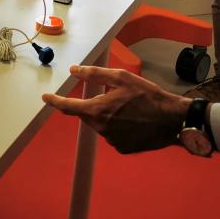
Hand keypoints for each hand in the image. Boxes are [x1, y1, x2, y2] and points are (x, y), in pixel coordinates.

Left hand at [42, 65, 190, 153]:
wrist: (173, 120)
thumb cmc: (148, 96)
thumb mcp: (121, 78)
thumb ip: (94, 74)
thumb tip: (74, 70)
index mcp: (97, 110)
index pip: (68, 106)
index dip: (55, 101)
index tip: (46, 98)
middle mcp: (101, 128)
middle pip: (88, 114)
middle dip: (95, 105)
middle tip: (116, 97)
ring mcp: (112, 141)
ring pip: (102, 124)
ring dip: (109, 115)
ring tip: (131, 108)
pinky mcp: (123, 148)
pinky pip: (114, 134)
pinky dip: (119, 126)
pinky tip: (135, 120)